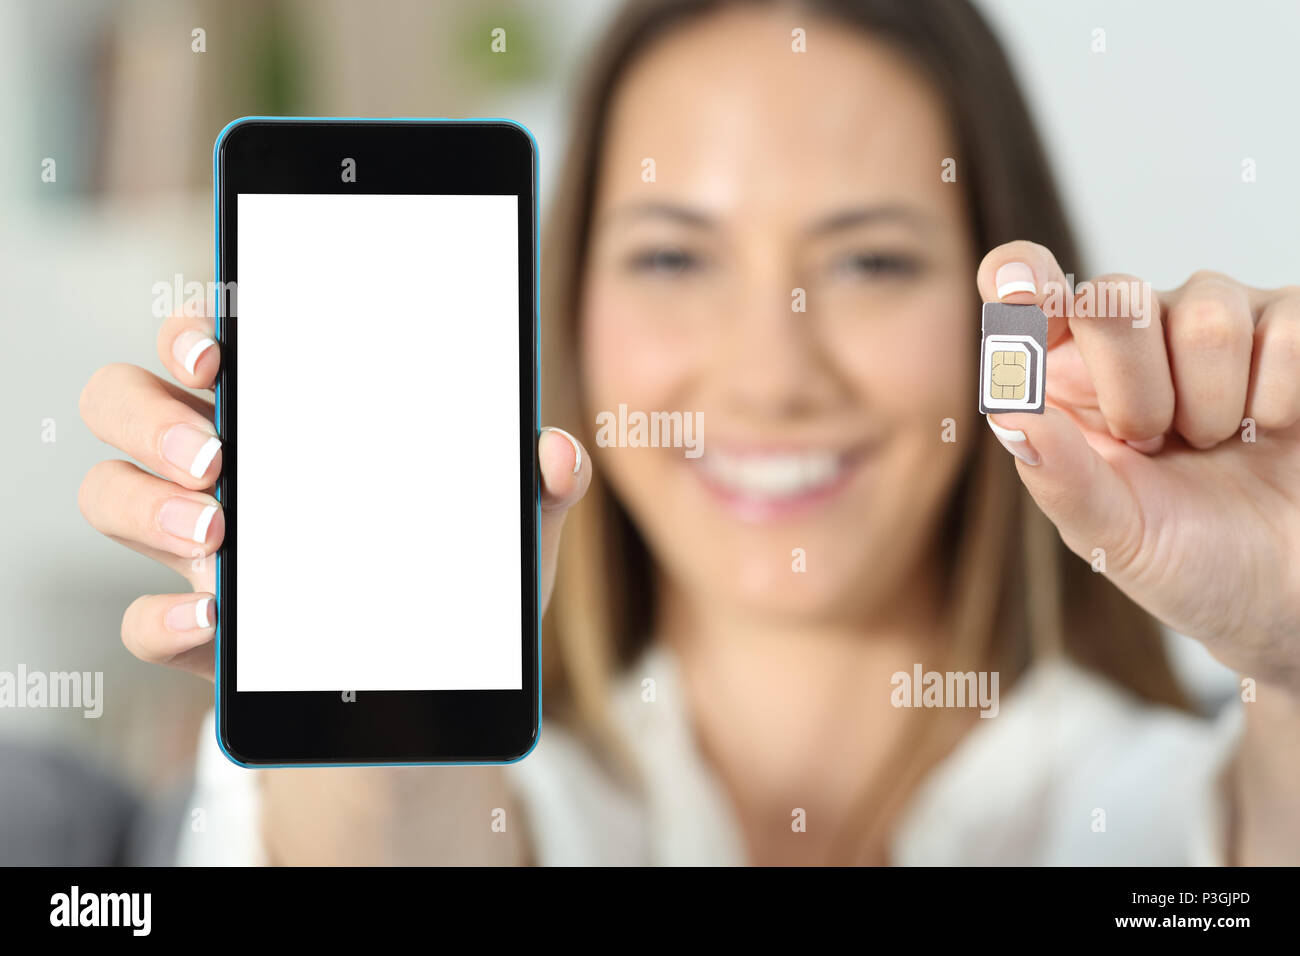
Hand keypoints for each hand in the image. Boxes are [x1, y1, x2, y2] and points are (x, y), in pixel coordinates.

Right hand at [78, 312, 589, 682]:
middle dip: (151, 416)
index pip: (209, 342)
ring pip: (108, 495)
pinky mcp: (202, 632)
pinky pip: (142, 620)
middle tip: (218, 455)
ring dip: (145, 507)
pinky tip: (217, 620)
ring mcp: (200, 548)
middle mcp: (224, 467)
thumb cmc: (458, 574)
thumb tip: (555, 451)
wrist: (434, 680)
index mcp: (289, 415)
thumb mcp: (508, 528)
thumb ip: (539, 485)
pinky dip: (165, 618)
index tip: (221, 353)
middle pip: (126, 401)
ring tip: (222, 533)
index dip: (192, 330)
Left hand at [977, 242, 1299, 692]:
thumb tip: (1011, 413)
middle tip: (1155, 443)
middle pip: (1113, 295)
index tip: (1019, 294)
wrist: (1287, 595)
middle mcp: (1134, 337)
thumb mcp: (1115, 536)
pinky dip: (1279, 396)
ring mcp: (1216, 323)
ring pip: (1204, 312)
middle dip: (1133, 387)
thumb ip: (1060, 479)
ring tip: (1219, 444)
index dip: (1018, 278)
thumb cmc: (1190, 560)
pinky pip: (1285, 325)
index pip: (1025, 293)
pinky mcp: (1292, 326)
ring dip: (1213, 403)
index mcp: (1067, 378)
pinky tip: (1275, 428)